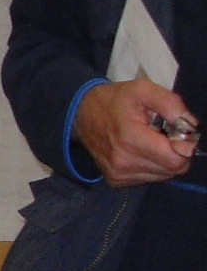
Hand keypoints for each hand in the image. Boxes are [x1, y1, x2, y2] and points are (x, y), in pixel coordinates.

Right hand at [73, 77, 196, 185]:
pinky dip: (151, 166)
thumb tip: (190, 126)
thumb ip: (171, 104)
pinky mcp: (115, 180)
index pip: (177, 159)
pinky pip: (149, 178)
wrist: (80, 113)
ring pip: (163, 175)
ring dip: (164, 160)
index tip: (176, 132)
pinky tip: (140, 151)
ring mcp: (118, 174)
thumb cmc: (115, 100)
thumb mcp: (143, 90)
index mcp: (131, 139)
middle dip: (176, 152)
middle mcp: (124, 162)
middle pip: (173, 169)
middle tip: (163, 135)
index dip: (185, 145)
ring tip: (150, 142)